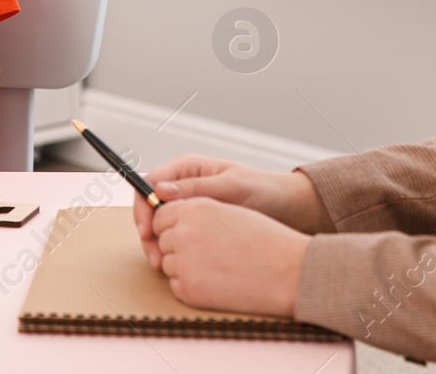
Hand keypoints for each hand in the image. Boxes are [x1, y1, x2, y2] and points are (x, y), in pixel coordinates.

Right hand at [133, 155, 328, 267]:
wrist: (291, 209)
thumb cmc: (265, 190)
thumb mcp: (232, 187)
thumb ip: (197, 188)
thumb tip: (162, 191)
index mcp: (187, 169)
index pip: (151, 184)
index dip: (144, 207)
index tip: (147, 230)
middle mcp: (184, 188)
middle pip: (151, 208)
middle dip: (149, 232)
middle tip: (155, 256)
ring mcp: (191, 209)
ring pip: (161, 226)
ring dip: (158, 245)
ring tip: (164, 265)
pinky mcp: (199, 228)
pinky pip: (177, 238)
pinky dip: (173, 251)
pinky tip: (177, 264)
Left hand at [150, 197, 310, 316]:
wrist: (287, 271)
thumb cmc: (265, 239)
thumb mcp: (229, 210)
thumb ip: (196, 209)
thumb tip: (169, 214)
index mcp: (193, 208)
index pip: (160, 215)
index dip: (170, 223)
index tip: (180, 230)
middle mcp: (183, 232)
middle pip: (163, 240)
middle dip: (178, 246)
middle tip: (205, 252)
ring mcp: (183, 263)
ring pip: (169, 264)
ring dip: (185, 266)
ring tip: (217, 266)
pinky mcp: (188, 290)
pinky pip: (176, 286)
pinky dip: (191, 285)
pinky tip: (216, 281)